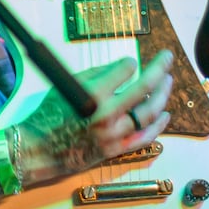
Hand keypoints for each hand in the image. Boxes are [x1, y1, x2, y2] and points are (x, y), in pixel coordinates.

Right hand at [15, 50, 173, 185]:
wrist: (41, 148)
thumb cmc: (49, 114)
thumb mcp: (66, 85)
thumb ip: (96, 74)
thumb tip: (123, 67)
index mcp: (92, 94)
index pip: (124, 71)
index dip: (130, 63)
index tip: (131, 61)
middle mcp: (106, 114)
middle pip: (143, 89)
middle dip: (158, 70)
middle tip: (166, 59)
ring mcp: (114, 135)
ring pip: (149, 113)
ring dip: (162, 95)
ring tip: (167, 82)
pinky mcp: (116, 150)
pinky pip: (144, 137)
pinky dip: (158, 125)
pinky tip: (165, 114)